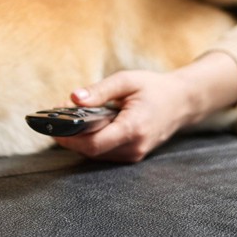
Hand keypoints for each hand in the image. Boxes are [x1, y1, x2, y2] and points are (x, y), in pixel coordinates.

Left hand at [53, 71, 192, 162]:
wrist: (183, 101)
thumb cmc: (154, 88)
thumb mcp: (127, 80)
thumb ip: (99, 90)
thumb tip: (73, 98)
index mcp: (133, 128)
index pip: (94, 143)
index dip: (70, 138)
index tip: (53, 127)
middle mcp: (134, 146)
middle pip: (91, 150)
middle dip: (69, 136)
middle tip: (54, 118)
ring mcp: (134, 154)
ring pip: (95, 153)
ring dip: (78, 139)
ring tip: (66, 119)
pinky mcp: (132, 155)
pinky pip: (103, 152)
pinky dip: (90, 140)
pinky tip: (83, 126)